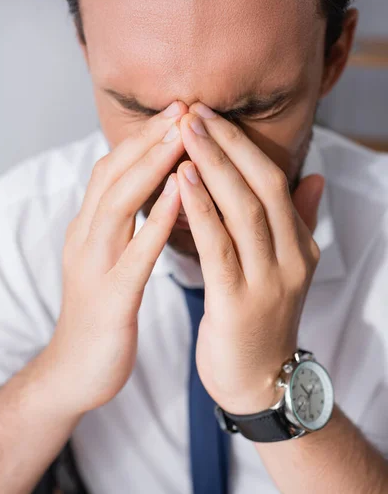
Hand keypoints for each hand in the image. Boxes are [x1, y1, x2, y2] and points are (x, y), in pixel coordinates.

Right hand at [47, 101, 186, 413]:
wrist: (78, 371)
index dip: (143, 137)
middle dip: (147, 138)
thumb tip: (158, 190)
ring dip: (149, 168)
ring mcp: (94, 266)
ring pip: (117, 204)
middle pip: (112, 175)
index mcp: (90, 229)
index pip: (113, 169)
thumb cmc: (104, 312)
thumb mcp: (112, 259)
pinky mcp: (110, 298)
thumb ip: (128, 225)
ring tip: (181, 137)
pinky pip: (134, 255)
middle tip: (183, 107)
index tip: (178, 110)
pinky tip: (180, 198)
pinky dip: (156, 222)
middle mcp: (86, 238)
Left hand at [176, 104, 324, 414]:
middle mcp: (290, 258)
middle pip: (261, 188)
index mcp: (299, 245)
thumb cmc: (260, 318)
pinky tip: (181, 183)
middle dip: (227, 146)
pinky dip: (201, 210)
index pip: (274, 181)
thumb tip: (313, 178)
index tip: (209, 115)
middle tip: (194, 112)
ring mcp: (268, 281)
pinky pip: (219, 247)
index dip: (242, 145)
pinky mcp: (239, 303)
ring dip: (214, 169)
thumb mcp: (286, 267)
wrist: (259, 382)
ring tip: (185, 134)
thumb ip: (299, 221)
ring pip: (243, 212)